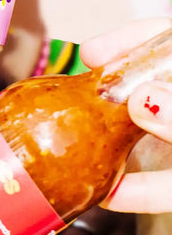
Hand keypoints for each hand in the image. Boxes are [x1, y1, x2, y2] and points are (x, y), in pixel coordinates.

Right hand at [89, 18, 171, 213]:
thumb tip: (143, 101)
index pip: (166, 40)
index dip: (130, 40)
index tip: (92, 53)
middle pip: (147, 88)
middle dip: (106, 92)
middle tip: (71, 96)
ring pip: (149, 136)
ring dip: (110, 143)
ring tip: (71, 143)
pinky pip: (164, 186)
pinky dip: (134, 192)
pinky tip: (104, 195)